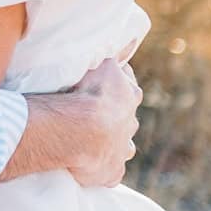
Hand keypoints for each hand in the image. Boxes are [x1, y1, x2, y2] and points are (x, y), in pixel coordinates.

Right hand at [67, 56, 140, 187]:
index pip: (129, 89)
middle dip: (117, 119)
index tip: (106, 88)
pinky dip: (104, 170)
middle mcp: (130, 124)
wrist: (80, 130)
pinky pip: (111, 172)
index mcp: (129, 96)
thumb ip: (113, 55)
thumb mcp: (101, 63)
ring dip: (113, 145)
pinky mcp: (112, 173)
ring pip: (123, 147)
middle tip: (96, 117)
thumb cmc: (86, 93)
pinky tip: (92, 168)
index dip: (118, 88)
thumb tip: (128, 37)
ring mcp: (122, 150)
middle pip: (127, 120)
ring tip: (94, 145)